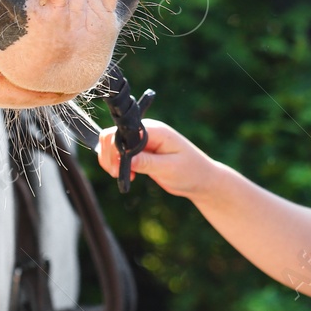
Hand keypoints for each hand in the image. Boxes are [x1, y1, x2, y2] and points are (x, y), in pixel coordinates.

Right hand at [98, 118, 217, 198]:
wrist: (201, 179)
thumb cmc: (191, 172)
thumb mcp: (170, 168)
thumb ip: (148, 162)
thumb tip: (126, 158)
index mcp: (155, 131)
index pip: (124, 131)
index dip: (115, 148)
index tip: (118, 168)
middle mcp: (147, 133)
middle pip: (113, 135)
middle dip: (109, 155)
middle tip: (117, 174)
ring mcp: (143, 142)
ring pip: (113, 144)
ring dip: (111, 160)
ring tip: (122, 176)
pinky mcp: (142, 152)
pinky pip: (120, 153)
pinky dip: (117, 164)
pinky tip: (128, 176)